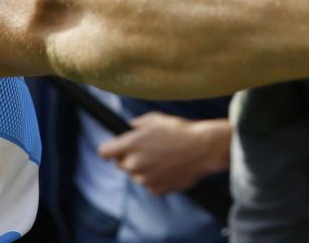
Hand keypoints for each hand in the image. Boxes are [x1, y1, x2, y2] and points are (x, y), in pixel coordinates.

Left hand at [97, 113, 229, 195]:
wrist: (203, 148)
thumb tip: (129, 128)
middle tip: (148, 151)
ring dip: (144, 169)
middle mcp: (134, 163)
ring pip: (137, 175)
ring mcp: (145, 179)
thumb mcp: (156, 119)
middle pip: (120, 165)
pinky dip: (156, 178)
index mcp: (131, 144)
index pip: (104, 152)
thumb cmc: (180, 130)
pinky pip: (150, 184)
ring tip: (164, 158)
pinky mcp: (156, 189)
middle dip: (129, 158)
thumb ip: (137, 124)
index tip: (112, 151)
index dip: (108, 150)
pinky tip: (170, 167)